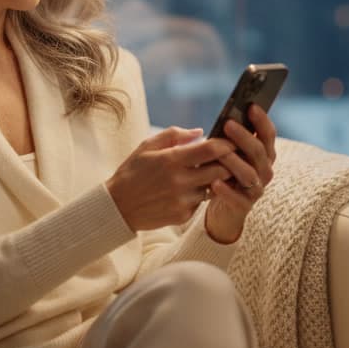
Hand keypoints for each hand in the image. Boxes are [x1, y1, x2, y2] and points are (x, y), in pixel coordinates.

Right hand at [105, 127, 235, 230]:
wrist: (117, 207)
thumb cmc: (132, 172)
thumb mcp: (147, 146)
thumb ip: (174, 135)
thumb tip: (200, 132)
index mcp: (171, 160)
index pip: (211, 149)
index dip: (226, 144)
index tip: (231, 142)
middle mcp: (180, 181)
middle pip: (221, 170)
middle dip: (226, 164)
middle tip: (226, 159)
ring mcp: (182, 200)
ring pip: (213, 187)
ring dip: (212, 180)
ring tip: (203, 174)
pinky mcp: (183, 216)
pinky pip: (201, 202)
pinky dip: (198, 195)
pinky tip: (187, 191)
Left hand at [205, 104, 276, 243]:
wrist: (223, 209)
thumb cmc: (224, 173)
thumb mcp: (228, 153)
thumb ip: (230, 138)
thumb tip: (227, 117)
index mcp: (263, 154)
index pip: (268, 135)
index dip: (261, 120)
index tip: (251, 106)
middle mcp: (264, 170)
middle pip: (258, 151)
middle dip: (244, 137)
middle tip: (228, 124)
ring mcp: (256, 189)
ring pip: (249, 173)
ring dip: (234, 162)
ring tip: (220, 153)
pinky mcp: (244, 206)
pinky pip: (237, 198)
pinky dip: (226, 190)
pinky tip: (214, 182)